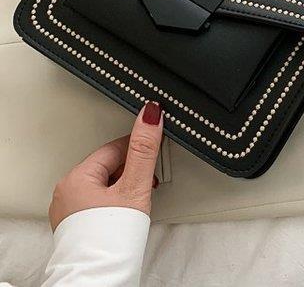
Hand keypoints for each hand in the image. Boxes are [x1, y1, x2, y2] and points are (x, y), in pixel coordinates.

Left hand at [48, 101, 163, 230]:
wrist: (100, 281)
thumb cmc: (110, 240)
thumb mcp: (135, 187)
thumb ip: (144, 149)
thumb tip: (150, 114)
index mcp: (76, 178)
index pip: (115, 147)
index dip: (139, 149)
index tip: (155, 154)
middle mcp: (67, 192)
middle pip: (111, 166)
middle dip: (133, 171)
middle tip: (147, 184)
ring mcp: (71, 211)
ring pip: (107, 185)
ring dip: (127, 188)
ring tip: (138, 203)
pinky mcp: (78, 227)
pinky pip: (101, 203)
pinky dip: (117, 204)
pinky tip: (127, 215)